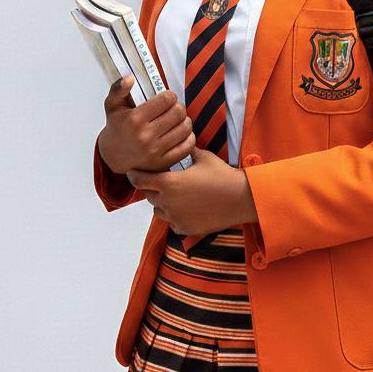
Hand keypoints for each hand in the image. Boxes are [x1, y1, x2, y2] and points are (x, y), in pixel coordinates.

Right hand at [96, 76, 195, 174]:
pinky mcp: (163, 163)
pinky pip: (187, 146)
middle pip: (179, 113)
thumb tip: (130, 78)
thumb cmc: (117, 127)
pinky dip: (188, 137)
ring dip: (184, 121)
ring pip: (185, 128)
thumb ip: (119, 89)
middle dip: (178, 107)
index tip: (166, 99)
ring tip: (177, 121)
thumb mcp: (112, 105)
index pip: (167, 100)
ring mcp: (155, 151)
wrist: (114, 156)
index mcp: (135, 119)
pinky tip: (181, 133)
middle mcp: (145, 136)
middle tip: (173, 109)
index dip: (170, 96)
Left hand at [126, 145, 255, 234]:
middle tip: (163, 181)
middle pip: (149, 196)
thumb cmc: (221, 175)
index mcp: (168, 183)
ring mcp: (175, 217)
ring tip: (176, 196)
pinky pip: (172, 222)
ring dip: (162, 203)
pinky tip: (187, 208)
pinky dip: (175, 216)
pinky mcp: (184, 228)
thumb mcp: (202, 157)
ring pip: (158, 211)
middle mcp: (168, 202)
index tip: (132, 172)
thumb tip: (180, 142)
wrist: (239, 199)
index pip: (140, 180)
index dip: (134, 175)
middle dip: (152, 188)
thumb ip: (186, 151)